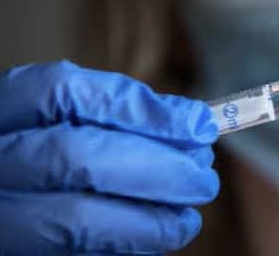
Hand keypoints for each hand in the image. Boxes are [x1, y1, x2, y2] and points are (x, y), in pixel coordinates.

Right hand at [0, 62, 219, 254]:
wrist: (3, 204)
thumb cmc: (43, 155)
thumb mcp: (64, 122)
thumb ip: (117, 118)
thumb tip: (193, 124)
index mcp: (0, 111)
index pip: (65, 92)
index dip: (140, 108)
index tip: (199, 124)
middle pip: (76, 156)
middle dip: (156, 168)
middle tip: (203, 179)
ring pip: (75, 221)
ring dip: (148, 221)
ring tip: (186, 219)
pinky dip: (124, 247)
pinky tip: (152, 239)